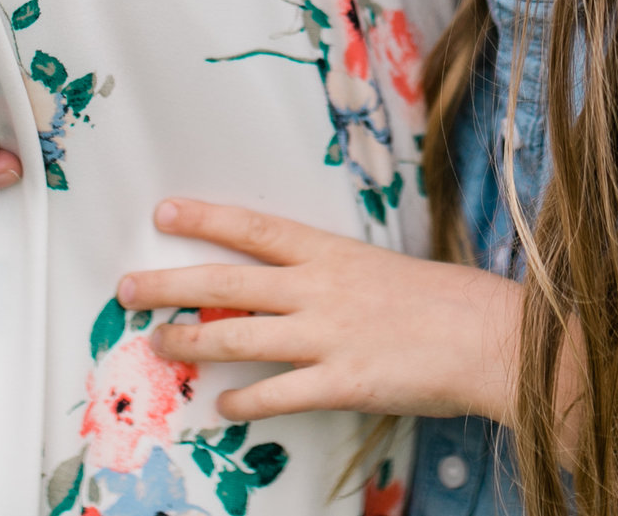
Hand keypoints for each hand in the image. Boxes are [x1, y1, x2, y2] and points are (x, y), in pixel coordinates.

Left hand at [116, 199, 522, 421]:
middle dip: (170, 283)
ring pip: (240, 336)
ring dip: (192, 341)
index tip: (164, 211)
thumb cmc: (444, 301)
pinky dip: (245, 401)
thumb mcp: (381, 270)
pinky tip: (222, 406)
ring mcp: (328, 336)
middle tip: (127, 287)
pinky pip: (279, 394)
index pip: (255, 228)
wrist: (490, 337)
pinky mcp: (342, 382)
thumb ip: (333, 277)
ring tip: (159, 344)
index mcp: (332, 253)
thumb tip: (293, 287)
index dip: (205, 218)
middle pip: (228, 282)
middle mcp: (320, 289)